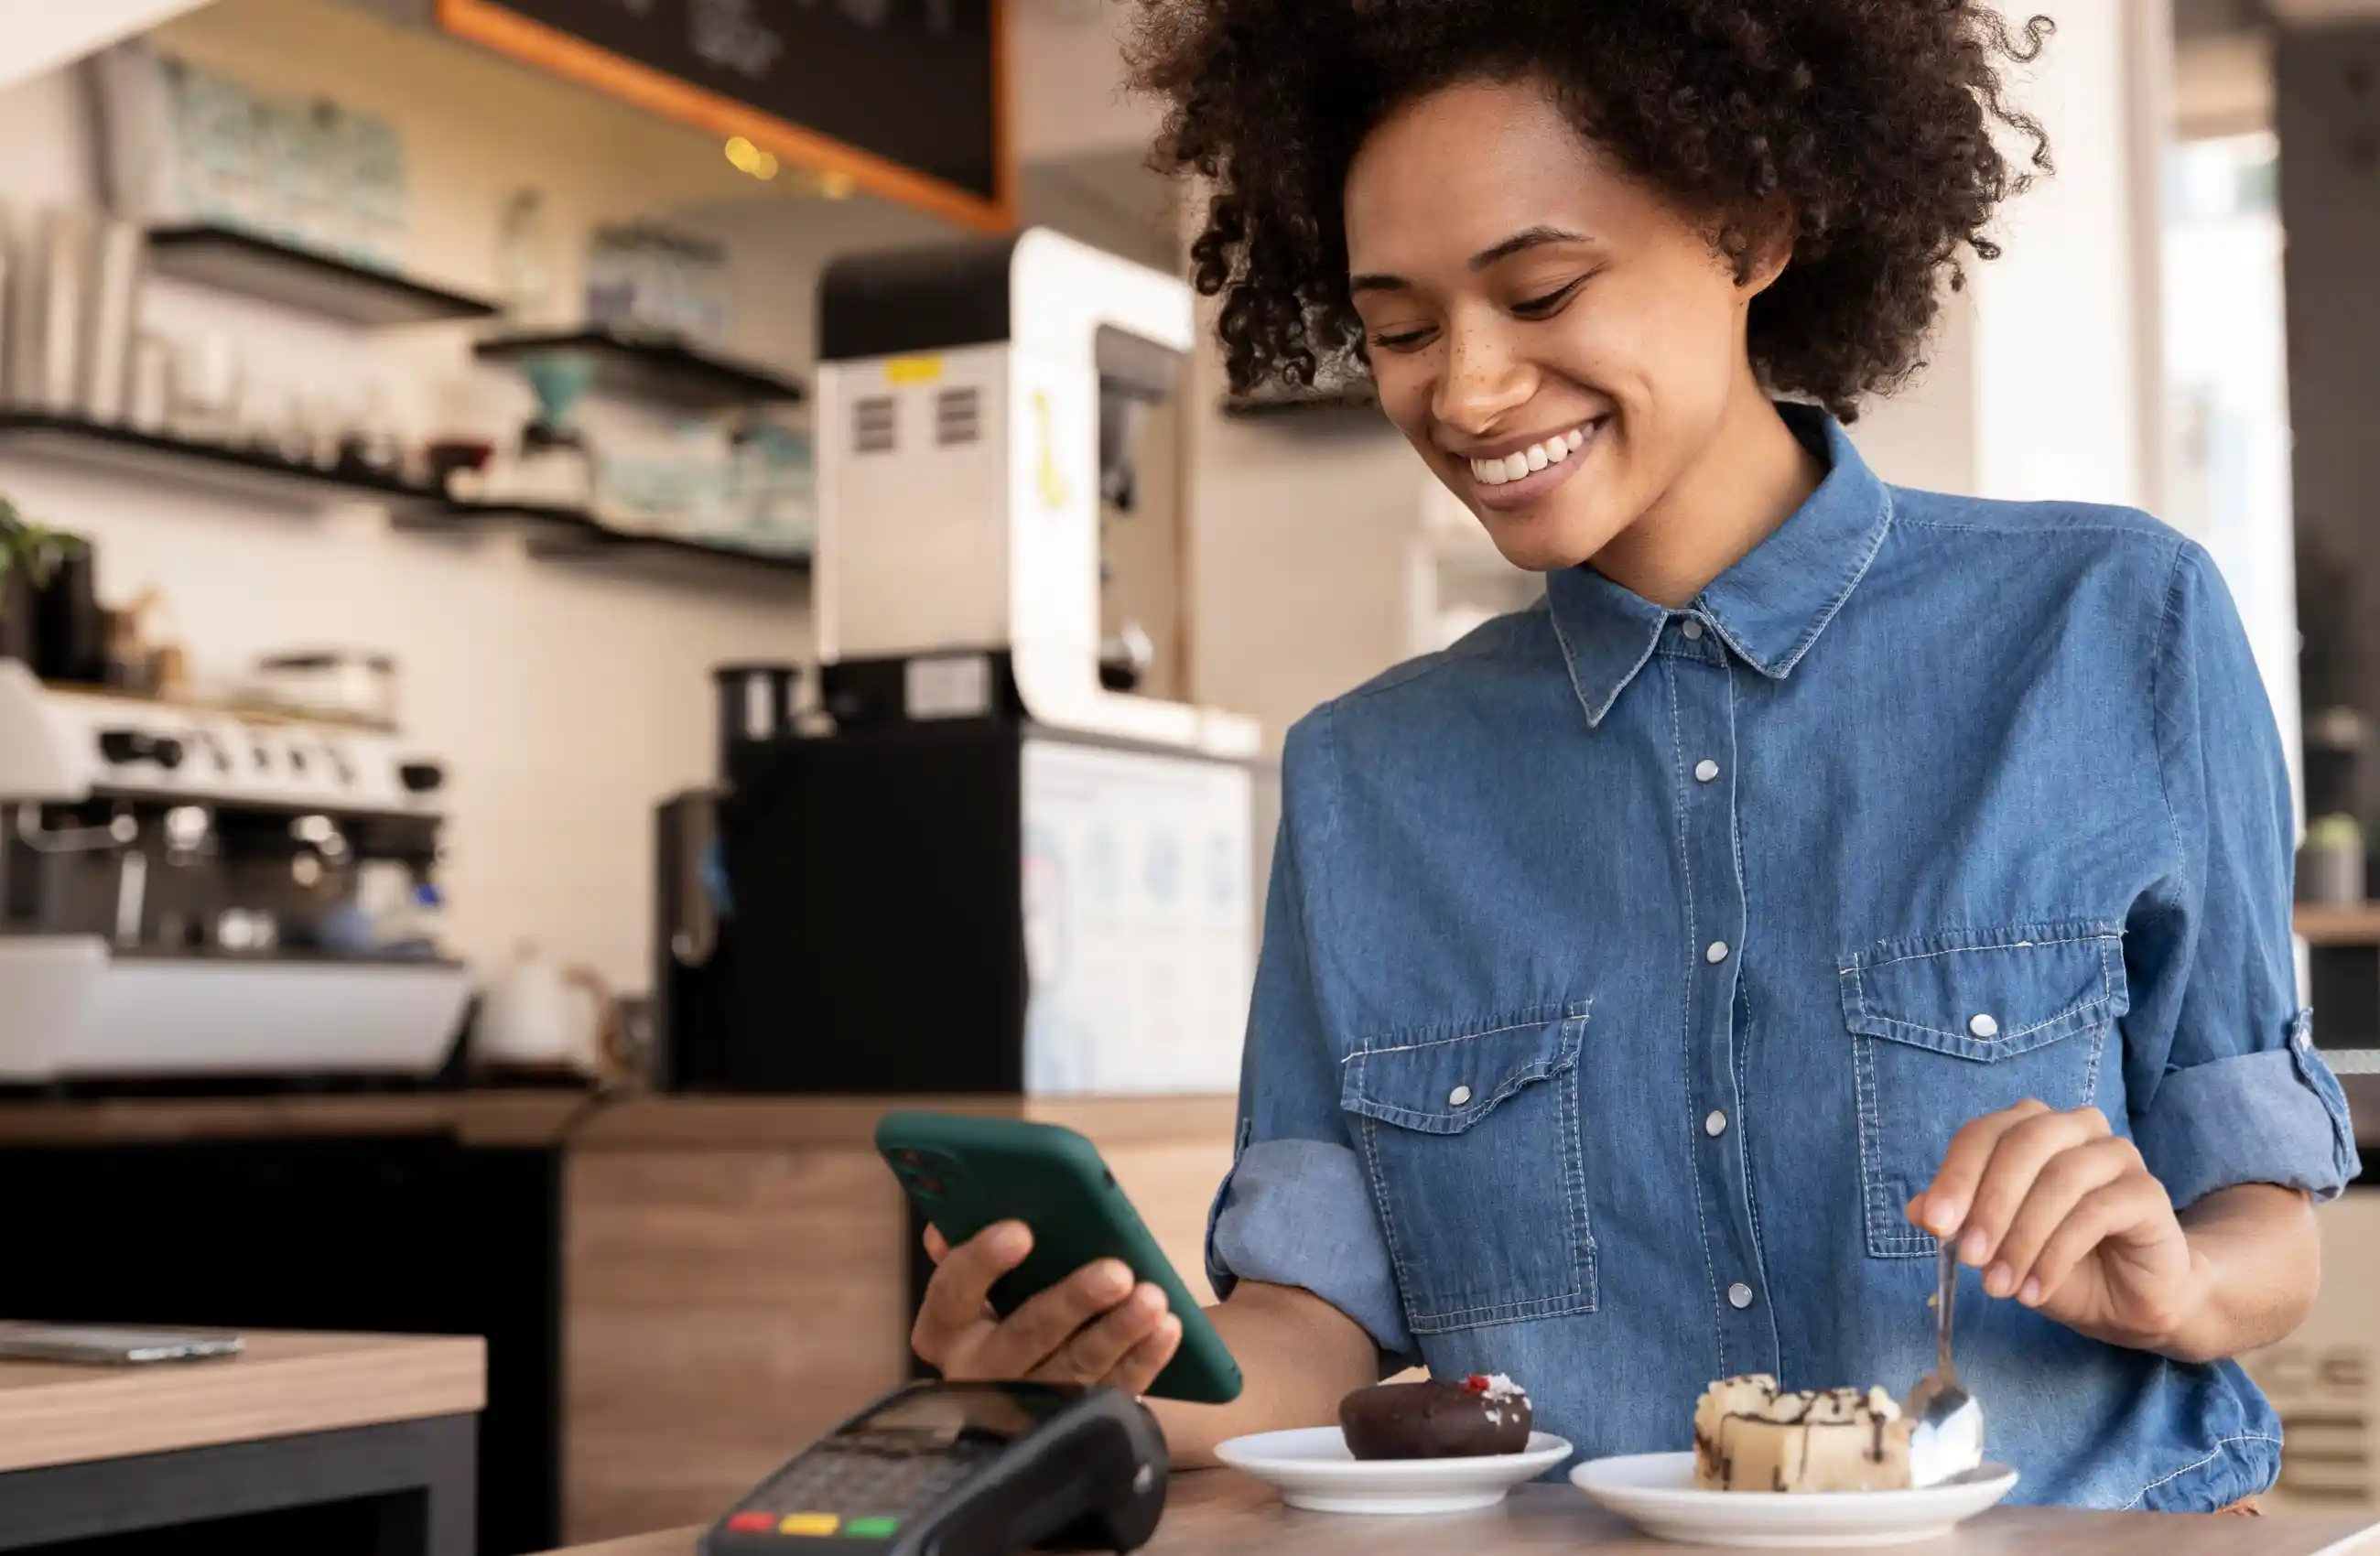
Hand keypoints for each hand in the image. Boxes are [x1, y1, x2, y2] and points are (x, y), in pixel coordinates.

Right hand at [911, 1221, 1183, 1391]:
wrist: (1024, 1370)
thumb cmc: (1001, 1299)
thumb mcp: (976, 1278)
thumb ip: (964, 1246)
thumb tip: (949, 1224)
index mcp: (946, 1330)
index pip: (951, 1294)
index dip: (981, 1262)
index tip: (1020, 1231)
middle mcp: (981, 1373)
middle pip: (1025, 1335)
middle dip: (1073, 1302)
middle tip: (1117, 1273)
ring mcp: (1030, 1404)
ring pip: (1075, 1368)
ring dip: (1118, 1332)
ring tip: (1153, 1299)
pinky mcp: (1076, 1420)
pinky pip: (1113, 1390)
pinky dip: (1143, 1359)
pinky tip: (1166, 1328)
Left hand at [1908, 1101, 2209, 1353]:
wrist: (2125, 1300)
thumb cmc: (2055, 1260)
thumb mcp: (1995, 1243)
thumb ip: (1958, 1220)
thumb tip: (1919, 1210)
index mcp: (2032, 1126)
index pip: (1984, 1133)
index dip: (1956, 1176)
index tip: (1935, 1224)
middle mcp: (2076, 1128)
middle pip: (2024, 1144)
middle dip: (1989, 1204)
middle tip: (1969, 1258)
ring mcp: (2117, 1155)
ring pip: (2061, 1178)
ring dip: (2022, 1238)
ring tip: (1999, 1286)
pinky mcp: (2148, 1192)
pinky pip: (2097, 1212)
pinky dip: (2056, 1255)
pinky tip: (2035, 1291)